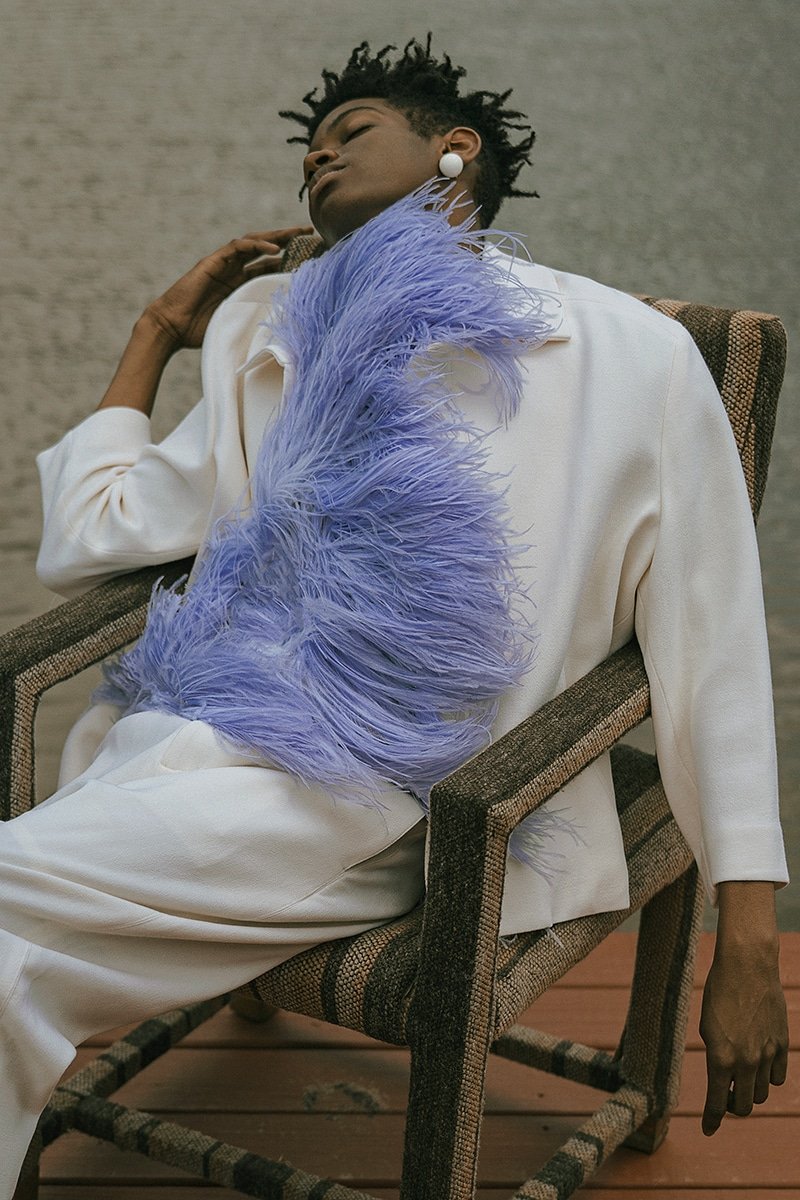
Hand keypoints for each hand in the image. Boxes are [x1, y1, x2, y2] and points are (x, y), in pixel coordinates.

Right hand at [144, 226, 313, 350]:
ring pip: (253, 242)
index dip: (289, 260)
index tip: (312, 258)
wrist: (172, 328)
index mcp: (240, 283)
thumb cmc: (201, 331)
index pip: (268, 265)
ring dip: (276, 236)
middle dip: (288, 239)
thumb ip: (256, 316)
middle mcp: (233, 270)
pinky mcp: (212, 262)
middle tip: (310, 233)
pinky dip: (256, 245)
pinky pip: (237, 248)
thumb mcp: (238, 322)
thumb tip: (285, 324)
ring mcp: (222, 264)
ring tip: (297, 233)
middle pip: (264, 249)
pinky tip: (275, 248)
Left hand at [699, 940, 787, 1134]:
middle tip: (726, 1096)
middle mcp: (746, 1061)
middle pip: (744, 1105)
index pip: (718, 1103)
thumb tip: (724, 1078)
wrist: (747, 967)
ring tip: (741, 1077)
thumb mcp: (707, 1028)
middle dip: (733, 1106)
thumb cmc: (719, 993)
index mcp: (721, 1058)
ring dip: (751, 1091)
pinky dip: (769, 1077)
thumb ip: (716, 1056)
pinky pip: (778, 1077)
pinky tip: (760, 1066)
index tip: (708, 1129)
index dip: (712, 1120)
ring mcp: (767, 1054)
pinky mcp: (782, 1045)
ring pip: (762, 1093)